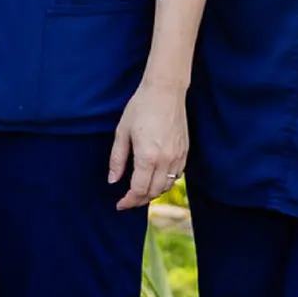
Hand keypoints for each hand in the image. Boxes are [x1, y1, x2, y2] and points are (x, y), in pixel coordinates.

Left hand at [108, 79, 187, 209]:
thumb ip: (117, 159)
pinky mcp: (185, 152)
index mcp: (147, 156)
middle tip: (127, 201)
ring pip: (166, 186)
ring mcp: (178, 157)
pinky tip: (155, 178)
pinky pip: (177, 176)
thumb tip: (112, 181)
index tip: (119, 205)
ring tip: (139, 191)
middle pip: (153, 192)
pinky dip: (165, 182)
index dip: (128, 201)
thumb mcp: (122, 132)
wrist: (165, 91)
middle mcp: (166, 160)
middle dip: (139, 200)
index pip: (139, 190)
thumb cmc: (140, 107)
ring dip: (153, 192)